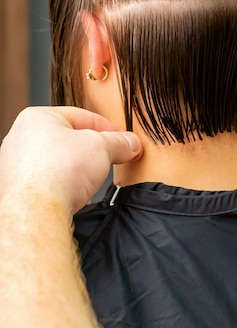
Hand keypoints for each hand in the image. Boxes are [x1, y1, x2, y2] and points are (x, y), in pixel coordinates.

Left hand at [0, 106, 141, 213]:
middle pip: (68, 138)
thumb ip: (118, 142)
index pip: (81, 116)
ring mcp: (15, 164)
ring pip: (57, 160)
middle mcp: (21, 137)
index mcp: (37, 117)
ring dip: (76, 168)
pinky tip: (73, 192)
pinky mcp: (16, 189)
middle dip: (91, 149)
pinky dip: (63, 184)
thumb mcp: (101, 147)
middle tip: (110, 158)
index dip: (107, 128)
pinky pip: (47, 180)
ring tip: (91, 179)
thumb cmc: (57, 172)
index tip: (121, 139)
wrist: (36, 212)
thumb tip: (130, 143)